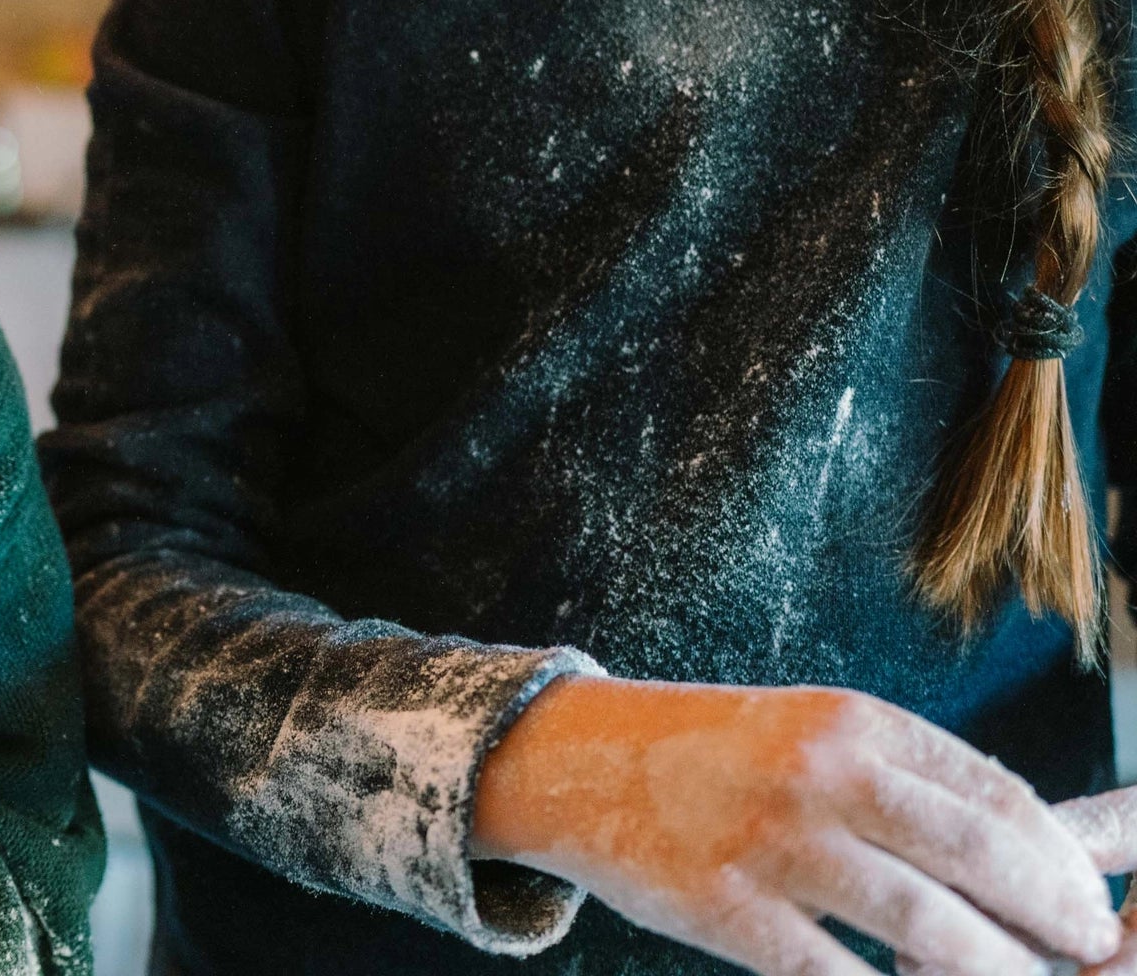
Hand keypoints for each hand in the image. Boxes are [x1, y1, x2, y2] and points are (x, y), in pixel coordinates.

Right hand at [472, 676, 1120, 975]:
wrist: (582, 756)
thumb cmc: (713, 750)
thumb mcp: (809, 728)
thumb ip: (899, 776)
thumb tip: (1019, 850)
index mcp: (847, 719)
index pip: (988, 789)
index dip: (1056, 856)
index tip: (1090, 900)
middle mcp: (818, 770)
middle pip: (974, 854)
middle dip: (1051, 916)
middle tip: (1090, 949)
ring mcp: (773, 841)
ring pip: (924, 927)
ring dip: (994, 975)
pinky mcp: (729, 908)